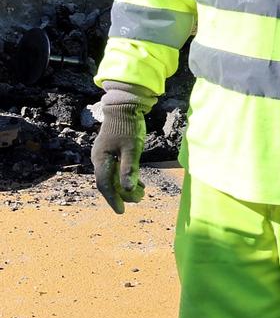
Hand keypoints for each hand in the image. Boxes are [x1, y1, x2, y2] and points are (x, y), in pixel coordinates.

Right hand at [90, 86, 151, 213]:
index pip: (105, 185)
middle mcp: (99, 159)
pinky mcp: (112, 151)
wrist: (125, 106)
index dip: (113, 199)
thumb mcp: (132, 148)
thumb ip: (129, 169)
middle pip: (109, 182)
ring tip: (142, 193)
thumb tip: (127, 190)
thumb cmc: (128, 126)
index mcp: (101, 160)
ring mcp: (104, 155)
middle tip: (138, 200)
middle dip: (122, 193)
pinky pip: (117, 169)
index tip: (122, 211)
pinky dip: (127, 176)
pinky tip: (139, 181)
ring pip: (114, 176)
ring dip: (126, 185)